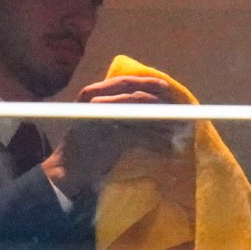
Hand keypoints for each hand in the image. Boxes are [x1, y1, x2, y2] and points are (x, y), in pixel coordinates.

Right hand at [45, 73, 183, 195]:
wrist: (69, 168)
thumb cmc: (89, 143)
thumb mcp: (102, 119)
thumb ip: (120, 109)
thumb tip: (155, 105)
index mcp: (92, 93)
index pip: (124, 82)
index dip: (147, 83)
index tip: (167, 88)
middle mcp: (94, 101)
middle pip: (136, 97)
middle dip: (161, 105)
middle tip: (180, 115)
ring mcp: (101, 119)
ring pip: (141, 116)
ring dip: (164, 124)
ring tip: (180, 132)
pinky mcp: (109, 138)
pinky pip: (141, 137)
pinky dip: (157, 142)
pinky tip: (168, 148)